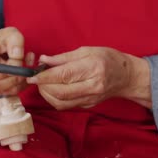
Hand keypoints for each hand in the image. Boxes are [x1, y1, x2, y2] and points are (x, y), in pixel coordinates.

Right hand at [0, 27, 34, 95]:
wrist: (1, 47)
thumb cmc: (3, 40)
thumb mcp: (9, 33)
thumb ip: (15, 40)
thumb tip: (18, 56)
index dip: (4, 69)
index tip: (18, 60)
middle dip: (15, 78)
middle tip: (27, 66)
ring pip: (7, 90)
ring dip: (22, 79)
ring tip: (29, 63)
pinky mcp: (2, 89)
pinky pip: (15, 91)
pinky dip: (25, 82)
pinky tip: (28, 70)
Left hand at [27, 47, 151, 109]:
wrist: (126, 77)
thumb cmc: (107, 59)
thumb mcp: (86, 51)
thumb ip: (63, 58)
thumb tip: (43, 60)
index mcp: (93, 68)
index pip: (64, 75)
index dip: (44, 76)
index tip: (31, 75)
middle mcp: (92, 85)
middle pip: (60, 91)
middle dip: (43, 86)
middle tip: (35, 79)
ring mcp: (90, 98)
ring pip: (60, 102)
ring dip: (46, 94)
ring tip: (42, 84)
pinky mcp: (87, 106)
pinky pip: (65, 106)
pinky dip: (53, 99)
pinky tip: (51, 90)